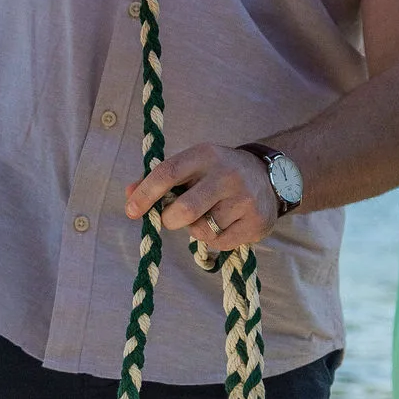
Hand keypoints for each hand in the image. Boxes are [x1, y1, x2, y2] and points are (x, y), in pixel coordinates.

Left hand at [125, 143, 278, 253]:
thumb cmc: (217, 173)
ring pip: (202, 230)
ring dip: (196, 229)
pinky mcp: (256, 222)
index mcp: (205, 155)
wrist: (269, 176)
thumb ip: (159, 179)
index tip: (131, 210)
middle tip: (171, 218)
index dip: (145, 193)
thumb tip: (129, 195)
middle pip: (184, 210)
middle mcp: (226, 174)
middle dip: (170, 220)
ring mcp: (244, 199)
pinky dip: (214, 239)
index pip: (168, 173)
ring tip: (208, 215)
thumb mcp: (192, 166)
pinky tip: (225, 224)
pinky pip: (220, 243)